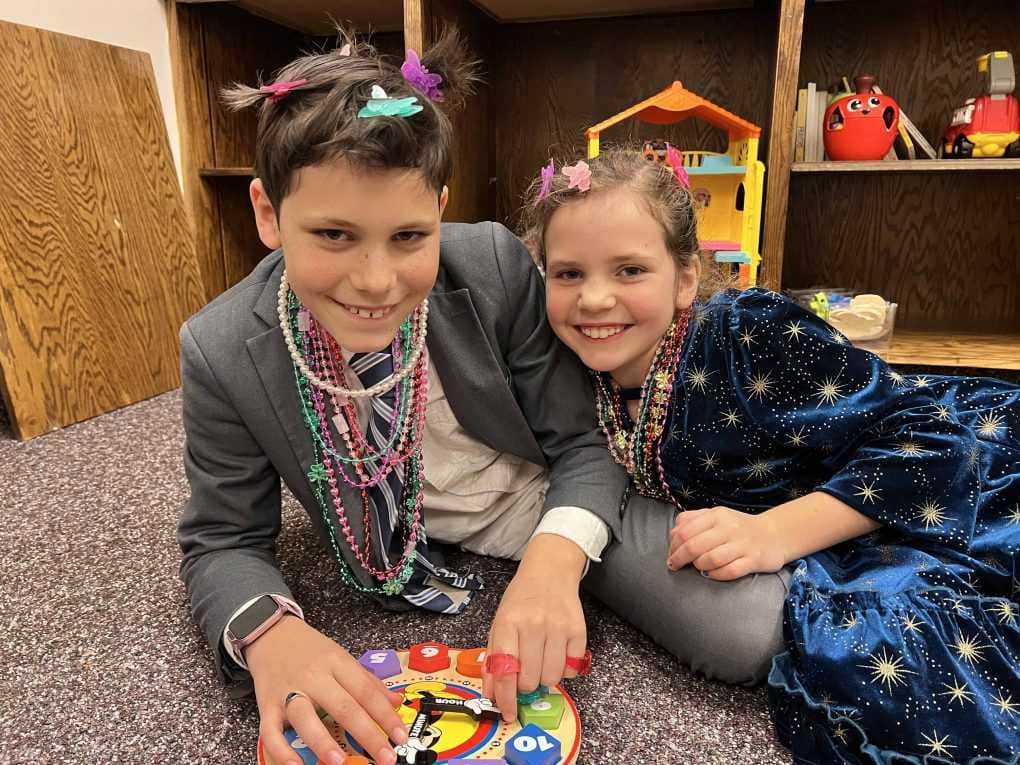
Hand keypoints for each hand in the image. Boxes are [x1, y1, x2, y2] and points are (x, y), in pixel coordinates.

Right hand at [246, 616, 407, 764]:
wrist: (271, 633)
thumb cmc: (309, 649)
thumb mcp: (341, 656)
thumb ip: (368, 681)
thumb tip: (396, 702)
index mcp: (337, 662)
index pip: (367, 691)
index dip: (386, 716)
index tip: (401, 737)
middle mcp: (314, 677)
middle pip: (343, 706)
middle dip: (367, 735)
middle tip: (385, 757)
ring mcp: (289, 691)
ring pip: (305, 717)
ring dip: (322, 742)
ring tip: (339, 762)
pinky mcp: (266, 705)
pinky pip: (270, 731)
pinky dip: (280, 750)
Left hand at [483, 535, 587, 722]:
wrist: (549, 572)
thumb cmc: (520, 601)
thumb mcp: (498, 624)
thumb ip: (492, 660)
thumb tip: (491, 695)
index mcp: (508, 623)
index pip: (505, 671)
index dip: (505, 698)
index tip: (507, 713)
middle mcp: (533, 625)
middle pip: (530, 680)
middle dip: (525, 686)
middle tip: (525, 674)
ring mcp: (557, 627)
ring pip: (552, 678)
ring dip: (545, 678)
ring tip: (541, 661)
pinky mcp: (578, 630)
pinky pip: (572, 669)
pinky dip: (564, 669)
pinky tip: (556, 653)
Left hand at [668, 506, 785, 579]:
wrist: (774, 534)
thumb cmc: (737, 528)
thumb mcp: (715, 517)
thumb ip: (692, 520)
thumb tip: (673, 534)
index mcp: (716, 515)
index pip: (685, 531)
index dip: (673, 546)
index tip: (670, 556)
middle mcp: (729, 527)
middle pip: (694, 546)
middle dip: (680, 559)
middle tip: (676, 566)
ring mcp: (742, 544)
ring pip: (711, 559)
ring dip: (699, 566)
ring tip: (699, 567)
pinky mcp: (754, 560)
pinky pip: (729, 571)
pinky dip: (716, 575)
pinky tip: (712, 574)